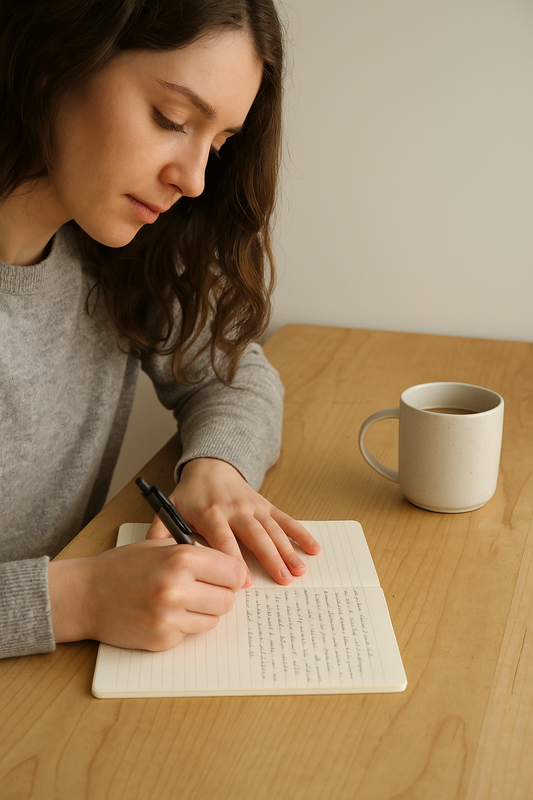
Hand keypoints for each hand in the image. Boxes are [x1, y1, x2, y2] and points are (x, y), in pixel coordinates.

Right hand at [48, 538, 247, 650]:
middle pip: (228, 600)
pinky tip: (165, 613)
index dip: (233, 574)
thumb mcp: (161, 545)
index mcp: (181, 559)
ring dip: (204, 611)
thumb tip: (233, 568)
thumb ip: (197, 554)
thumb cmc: (123, 566)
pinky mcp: (162, 640)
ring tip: (182, 599)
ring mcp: (169, 618)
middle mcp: (177, 589)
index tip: (227, 575)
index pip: (234, 572)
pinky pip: (191, 633)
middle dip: (221, 594)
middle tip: (205, 588)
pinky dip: (185, 624)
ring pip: (214, 619)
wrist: (86, 594)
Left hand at [146, 458, 320, 585]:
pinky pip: (286, 520)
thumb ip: (159, 534)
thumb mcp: (169, 510)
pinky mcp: (266, 506)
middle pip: (255, 535)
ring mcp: (254, 506)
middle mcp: (235, 508)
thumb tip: (150, 559)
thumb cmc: (189, 495)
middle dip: (270, 558)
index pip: (223, 538)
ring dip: (288, 550)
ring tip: (299, 571)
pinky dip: (301, 533)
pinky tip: (313, 549)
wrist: (210, 467)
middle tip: (283, 580)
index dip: (233, 560)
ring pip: (273, 530)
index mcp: (210, 512)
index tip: (242, 583)